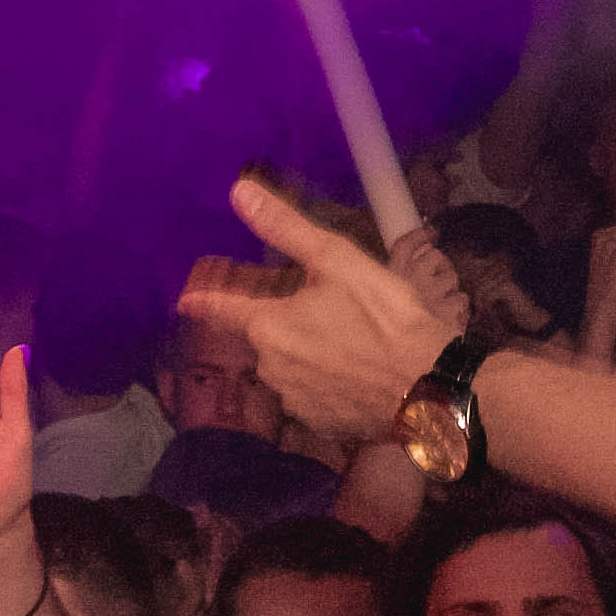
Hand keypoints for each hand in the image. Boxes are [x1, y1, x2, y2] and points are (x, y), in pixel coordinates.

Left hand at [190, 178, 438, 445]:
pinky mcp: (322, 423)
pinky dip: (326, 381)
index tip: (186, 301)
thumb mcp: (338, 260)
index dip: (204, 301)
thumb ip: (286, 227)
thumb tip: (239, 191)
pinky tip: (356, 371)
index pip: (223, 309)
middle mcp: (271, 367)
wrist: (429, 387)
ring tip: (349, 340)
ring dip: (306, 352)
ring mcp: (296, 400)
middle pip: (265, 336)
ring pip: (289, 366)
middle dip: (285, 322)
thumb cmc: (386, 318)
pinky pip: (312, 394)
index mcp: (269, 326)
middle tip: (327, 309)